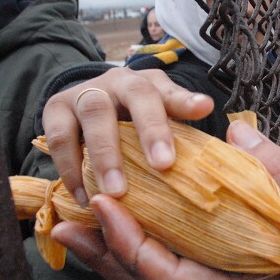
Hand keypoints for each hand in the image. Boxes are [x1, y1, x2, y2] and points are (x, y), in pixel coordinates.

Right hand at [41, 67, 214, 205]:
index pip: (171, 89)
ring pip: (95, 114)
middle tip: (163, 165)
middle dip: (150, 129)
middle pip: (136, 95)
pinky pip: (59, 138)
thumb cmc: (133, 122)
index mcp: (150, 84)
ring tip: (115, 192)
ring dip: (105, 154)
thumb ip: (184, 119)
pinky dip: (71, 168)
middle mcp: (118, 82)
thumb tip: (224, 122)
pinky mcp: (55, 110)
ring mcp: (84, 93)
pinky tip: (84, 197)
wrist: (82, 106)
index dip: (186, 100)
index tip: (205, 109)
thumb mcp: (159, 116)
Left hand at [50, 121, 279, 279]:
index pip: (170, 279)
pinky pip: (175, 270)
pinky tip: (134, 225)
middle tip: (66, 221)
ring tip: (84, 224)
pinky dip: (145, 249)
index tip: (106, 206)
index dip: (131, 245)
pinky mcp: (230, 279)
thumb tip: (237, 131)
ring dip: (117, 254)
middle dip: (106, 255)